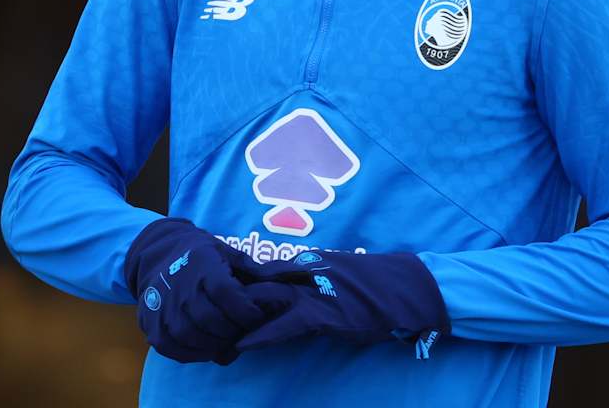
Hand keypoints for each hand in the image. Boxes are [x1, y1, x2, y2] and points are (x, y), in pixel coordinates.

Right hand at [122, 218, 287, 364]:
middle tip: (243, 330)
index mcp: (203, 267)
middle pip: (214, 322)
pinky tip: (207, 345)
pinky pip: (177, 350)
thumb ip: (258, 270)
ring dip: (217, 344)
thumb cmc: (201, 255)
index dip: (248, 312)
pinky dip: (196, 353)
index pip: (230, 296)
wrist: (158, 254)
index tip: (256, 316)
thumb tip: (296, 279)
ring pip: (196, 338)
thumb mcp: (228, 252)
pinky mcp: (153, 326)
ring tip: (227, 338)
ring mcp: (163, 309)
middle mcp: (181, 288)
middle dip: (235, 330)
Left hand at [234, 249, 448, 352]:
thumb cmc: (373, 285)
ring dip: (238, 320)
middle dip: (228, 303)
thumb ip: (309, 282)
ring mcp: (312, 292)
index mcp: (304, 264)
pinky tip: (244, 344)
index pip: (259, 271)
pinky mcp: (324, 313)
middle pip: (253, 285)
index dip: (235, 284)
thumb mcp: (334, 278)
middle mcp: (303, 273)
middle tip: (205, 320)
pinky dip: (263, 334)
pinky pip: (286, 324)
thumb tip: (288, 294)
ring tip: (214, 337)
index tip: (213, 296)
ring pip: (264, 303)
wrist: (403, 287)